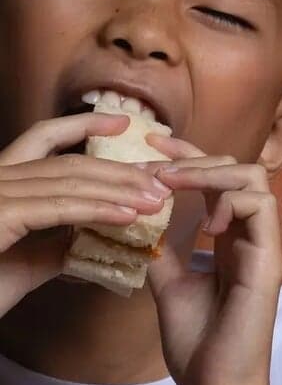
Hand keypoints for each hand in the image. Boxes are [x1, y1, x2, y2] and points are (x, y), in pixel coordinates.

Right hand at [0, 114, 167, 314]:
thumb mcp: (22, 262)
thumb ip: (53, 245)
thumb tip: (88, 238)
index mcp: (0, 182)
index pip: (42, 140)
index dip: (83, 126)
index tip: (123, 123)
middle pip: (68, 163)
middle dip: (121, 169)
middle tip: (163, 177)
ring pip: (69, 182)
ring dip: (121, 190)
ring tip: (158, 199)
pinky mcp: (0, 215)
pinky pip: (59, 208)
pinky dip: (99, 209)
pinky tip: (131, 216)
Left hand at [147, 136, 281, 384]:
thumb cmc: (198, 343)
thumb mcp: (168, 283)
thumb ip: (162, 250)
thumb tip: (136, 220)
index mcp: (231, 241)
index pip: (219, 180)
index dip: (187, 156)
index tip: (150, 147)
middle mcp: (251, 237)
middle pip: (241, 169)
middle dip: (196, 159)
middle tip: (156, 167)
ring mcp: (264, 247)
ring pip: (255, 180)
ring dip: (212, 175)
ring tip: (176, 187)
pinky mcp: (269, 261)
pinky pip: (261, 207)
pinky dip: (230, 202)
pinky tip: (205, 223)